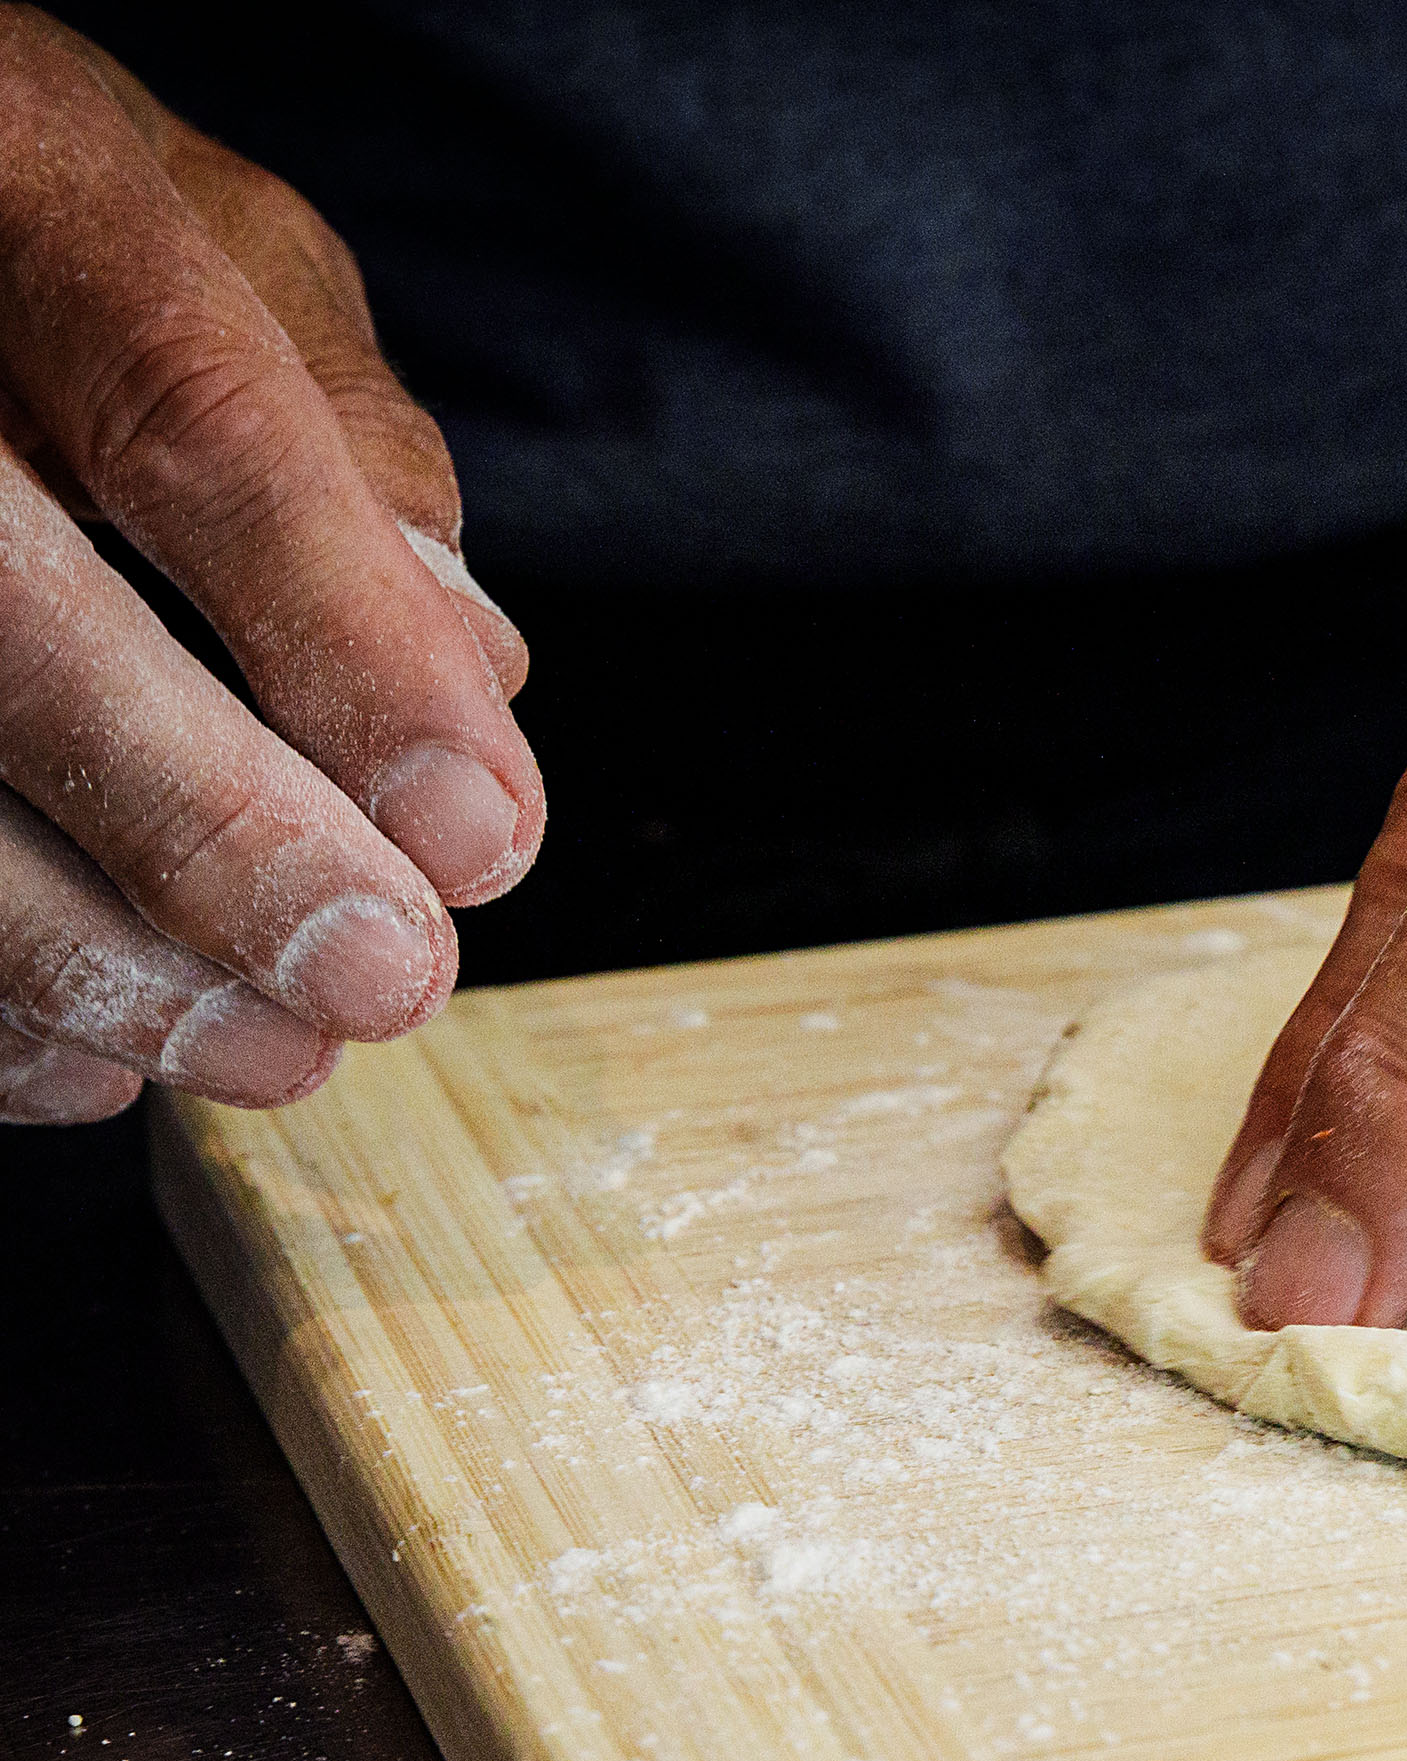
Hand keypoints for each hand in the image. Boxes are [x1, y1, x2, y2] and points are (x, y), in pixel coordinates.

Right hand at [0, 14, 540, 1126]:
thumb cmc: (37, 237)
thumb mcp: (210, 252)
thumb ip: (346, 440)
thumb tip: (469, 668)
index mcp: (19, 179)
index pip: (192, 416)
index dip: (345, 645)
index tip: (479, 835)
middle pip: (7, 616)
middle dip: (212, 835)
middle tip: (380, 980)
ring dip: (79, 954)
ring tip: (264, 1049)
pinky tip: (79, 1053)